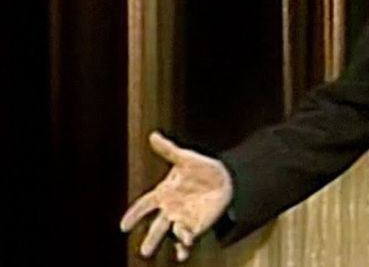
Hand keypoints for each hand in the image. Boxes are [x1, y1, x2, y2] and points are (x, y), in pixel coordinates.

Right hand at [120, 131, 233, 261]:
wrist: (226, 177)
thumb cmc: (202, 167)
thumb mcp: (185, 158)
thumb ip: (168, 150)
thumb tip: (153, 135)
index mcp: (163, 193)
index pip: (144, 205)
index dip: (134, 215)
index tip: (123, 226)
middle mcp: (170, 208)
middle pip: (157, 226)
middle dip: (151, 239)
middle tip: (144, 252)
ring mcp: (183, 218)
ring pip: (173, 234)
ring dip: (171, 241)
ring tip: (174, 248)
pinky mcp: (197, 225)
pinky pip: (188, 237)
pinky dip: (184, 244)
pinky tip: (184, 248)